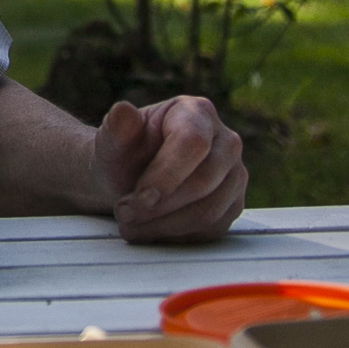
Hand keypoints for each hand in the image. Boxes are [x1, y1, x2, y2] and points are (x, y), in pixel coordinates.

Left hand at [91, 96, 245, 242]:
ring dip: (165, 226)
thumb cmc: (125, 152)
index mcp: (197, 112)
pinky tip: (150, 230)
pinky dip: (176, 236)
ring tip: (131, 225)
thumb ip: (117, 127)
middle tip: (125, 213)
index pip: (193, 144)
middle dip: (159, 206)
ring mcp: (234, 175)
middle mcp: (226, 141)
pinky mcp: (233, 205)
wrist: (132, 175)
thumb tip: (122, 111)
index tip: (139, 198)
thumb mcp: (113, 139)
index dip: (166, 175)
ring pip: (209, 212)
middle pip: (203, 182)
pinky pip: (211, 229)